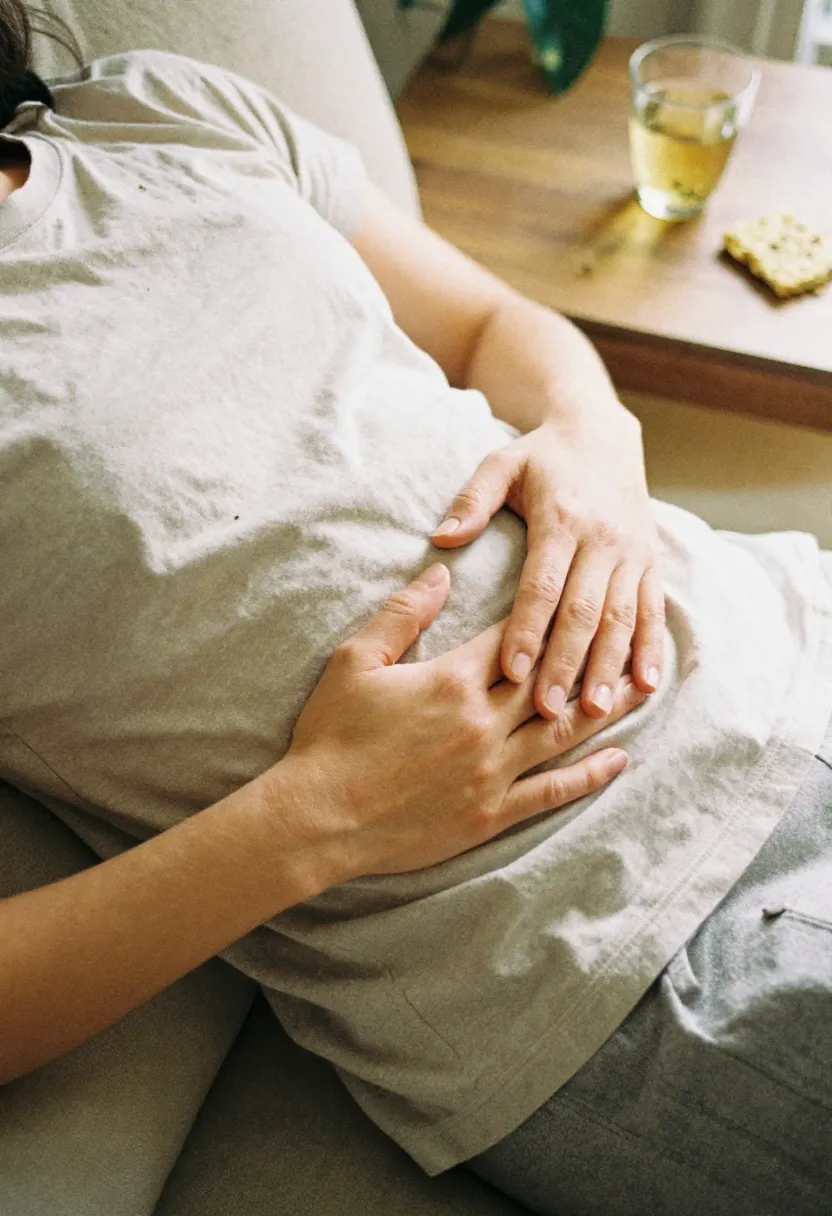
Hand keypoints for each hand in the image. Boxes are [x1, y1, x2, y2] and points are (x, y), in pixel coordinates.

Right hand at [283, 563, 644, 880]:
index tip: (578, 598)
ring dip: (605, 710)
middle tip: (634, 639)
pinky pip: (551, 791)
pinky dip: (589, 776)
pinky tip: (618, 761)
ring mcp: (491, 770)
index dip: (548, 618)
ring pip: (563, 733)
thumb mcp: (355, 661)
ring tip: (640, 690)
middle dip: (594, 657)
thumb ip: (404, 614)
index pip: (514, 639)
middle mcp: (483, 721)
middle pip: (554, 681)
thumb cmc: (330, 736)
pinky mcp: (490, 813)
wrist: (318, 816)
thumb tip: (441, 573)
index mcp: (452, 679)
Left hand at [432, 411, 663, 719]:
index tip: (512, 672)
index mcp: (560, 520)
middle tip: (548, 711)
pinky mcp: (650, 561)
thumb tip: (441, 537)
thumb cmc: (541, 455)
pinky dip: (652, 649)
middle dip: (566, 663)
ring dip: (610, 666)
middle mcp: (601, 540)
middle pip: (583, 612)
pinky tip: (645, 686)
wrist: (601, 432)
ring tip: (597, 711)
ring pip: (622, 617)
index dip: (527, 630)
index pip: (542, 585)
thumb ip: (471, 500)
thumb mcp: (501, 462)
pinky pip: (653, 609)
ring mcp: (631, 553)